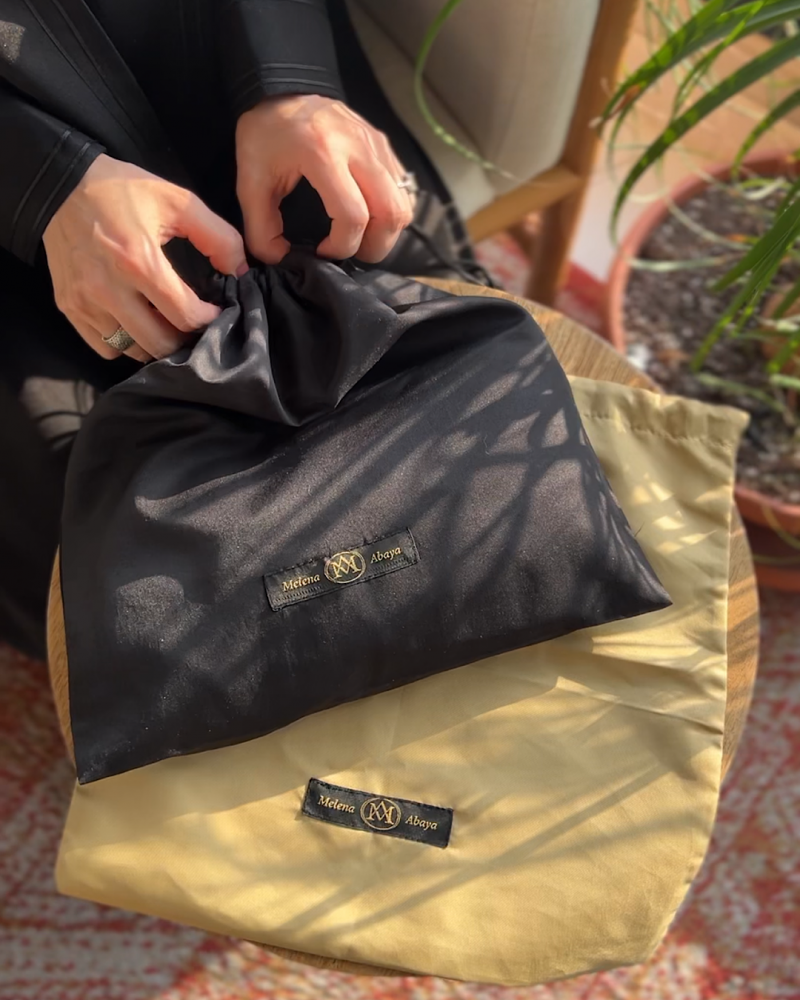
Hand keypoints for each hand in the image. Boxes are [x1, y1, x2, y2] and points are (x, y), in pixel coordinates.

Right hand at [43, 154, 246, 360]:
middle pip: (160, 344)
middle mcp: (109, 288)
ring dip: (156, 343)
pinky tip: (135, 321)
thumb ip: (218, 236)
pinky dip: (125, 342)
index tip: (215, 311)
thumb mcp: (177, 201)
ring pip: (134, 351)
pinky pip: (106, 347)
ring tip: (166, 323)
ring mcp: (86, 302)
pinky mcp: (69, 307)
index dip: (209, 320)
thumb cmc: (122, 191)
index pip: (185, 317)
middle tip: (193, 323)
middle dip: (185, 339)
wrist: (59, 185)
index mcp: (139, 261)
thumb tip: (240, 272)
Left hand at [235, 95, 413, 264]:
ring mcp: (377, 145)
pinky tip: (368, 215)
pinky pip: (403, 189)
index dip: (342, 246)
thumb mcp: (250, 180)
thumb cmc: (266, 132)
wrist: (285, 84)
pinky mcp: (384, 146)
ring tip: (361, 237)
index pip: (353, 216)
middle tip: (351, 251)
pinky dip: (390, 212)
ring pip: (404, 204)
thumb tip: (280, 259)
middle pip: (392, 213)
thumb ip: (260, 226)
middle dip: (374, 246)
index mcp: (324, 154)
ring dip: (387, 231)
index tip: (322, 251)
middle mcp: (358, 148)